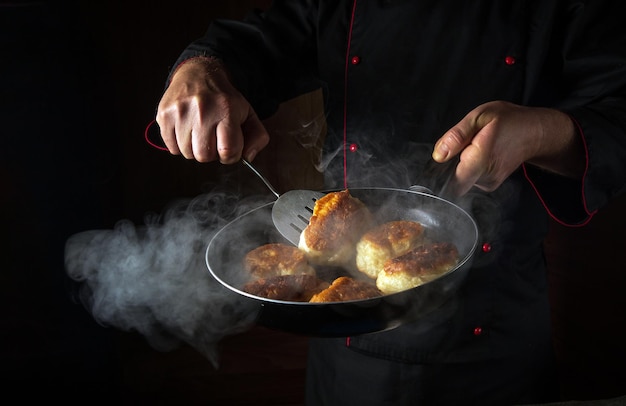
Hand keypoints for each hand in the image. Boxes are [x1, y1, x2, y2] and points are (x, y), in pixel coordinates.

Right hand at [155, 57, 269, 163]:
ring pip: (187, 153)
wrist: (199, 74)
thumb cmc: (225, 100)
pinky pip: (171, 147)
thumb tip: (247, 158)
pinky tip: (187, 131)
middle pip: (204, 156)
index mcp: (226, 110)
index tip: (229, 148)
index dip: (230, 155)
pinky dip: (180, 145)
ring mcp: (180, 112)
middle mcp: (202, 110)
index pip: (227, 150)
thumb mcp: (248, 113)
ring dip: (195, 149)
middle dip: (211, 153)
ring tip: (199, 133)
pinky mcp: (164, 115)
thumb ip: (257, 137)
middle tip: (213, 139)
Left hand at [432, 101, 581, 195]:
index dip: (437, 179)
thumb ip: (457, 136)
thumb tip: (438, 155)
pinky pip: (468, 180)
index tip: (437, 167)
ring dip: (458, 166)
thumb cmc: (508, 121)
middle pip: (452, 182)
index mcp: (480, 160)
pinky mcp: (489, 184)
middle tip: (458, 149)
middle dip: (447, 168)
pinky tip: (476, 156)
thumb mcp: (480, 116)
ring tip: (471, 149)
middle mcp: (485, 178)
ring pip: (460, 181)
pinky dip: (466, 168)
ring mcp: (488, 183)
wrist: (534, 132)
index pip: (451, 184)